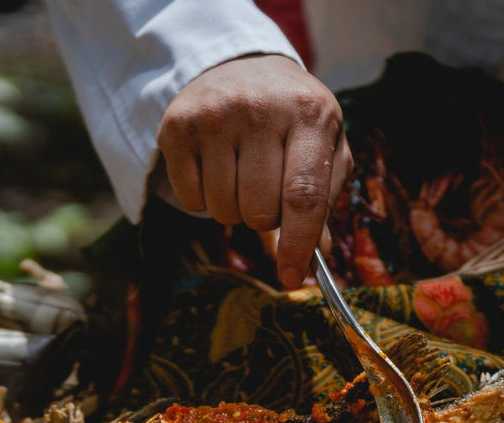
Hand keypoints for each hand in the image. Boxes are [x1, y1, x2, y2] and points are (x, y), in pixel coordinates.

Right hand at [158, 54, 350, 288]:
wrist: (240, 64)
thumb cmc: (290, 117)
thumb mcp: (323, 144)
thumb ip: (326, 198)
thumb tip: (319, 255)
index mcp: (309, 114)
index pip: (303, 195)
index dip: (299, 245)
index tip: (293, 277)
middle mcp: (260, 109)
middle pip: (260, 211)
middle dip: (265, 219)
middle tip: (266, 191)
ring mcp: (214, 116)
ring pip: (223, 210)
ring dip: (234, 210)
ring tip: (240, 176)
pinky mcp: (177, 127)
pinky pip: (191, 200)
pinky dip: (203, 200)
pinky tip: (214, 169)